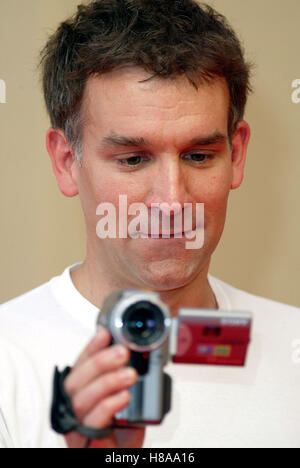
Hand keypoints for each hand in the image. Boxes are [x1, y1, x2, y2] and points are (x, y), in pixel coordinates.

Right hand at [63, 328, 144, 447]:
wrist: (120, 459)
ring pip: (83, 398)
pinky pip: (92, 422)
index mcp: (81, 392)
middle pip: (77, 379)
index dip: (91, 347)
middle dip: (100, 362)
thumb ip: (129, 379)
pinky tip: (124, 397)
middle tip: (122, 352)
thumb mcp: (127, 398)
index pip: (81, 364)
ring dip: (107, 382)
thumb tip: (146, 356)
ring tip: (129, 374)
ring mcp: (77, 425)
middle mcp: (74, 407)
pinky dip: (108, 406)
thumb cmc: (121, 432)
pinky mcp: (85, 443)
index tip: (105, 333)